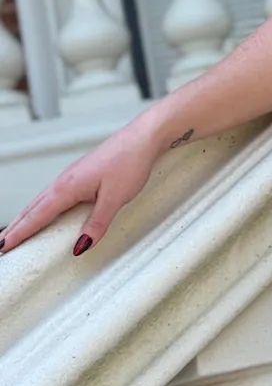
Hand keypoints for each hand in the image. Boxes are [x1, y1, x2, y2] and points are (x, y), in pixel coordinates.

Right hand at [0, 116, 162, 259]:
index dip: (19, 233)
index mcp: (68, 187)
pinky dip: (39, 208)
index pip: (37, 216)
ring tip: (14, 233)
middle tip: (0, 246)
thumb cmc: (130, 162)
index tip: (2, 248)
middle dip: (15, 228)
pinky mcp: (79, 175)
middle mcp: (64, 181)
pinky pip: (52, 196)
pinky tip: (42, 213)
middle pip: (32, 209)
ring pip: (40, 201)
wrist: (143, 137)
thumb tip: (80, 246)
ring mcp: (70, 176)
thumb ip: (97, 223)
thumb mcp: (115, 198)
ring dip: (25, 218)